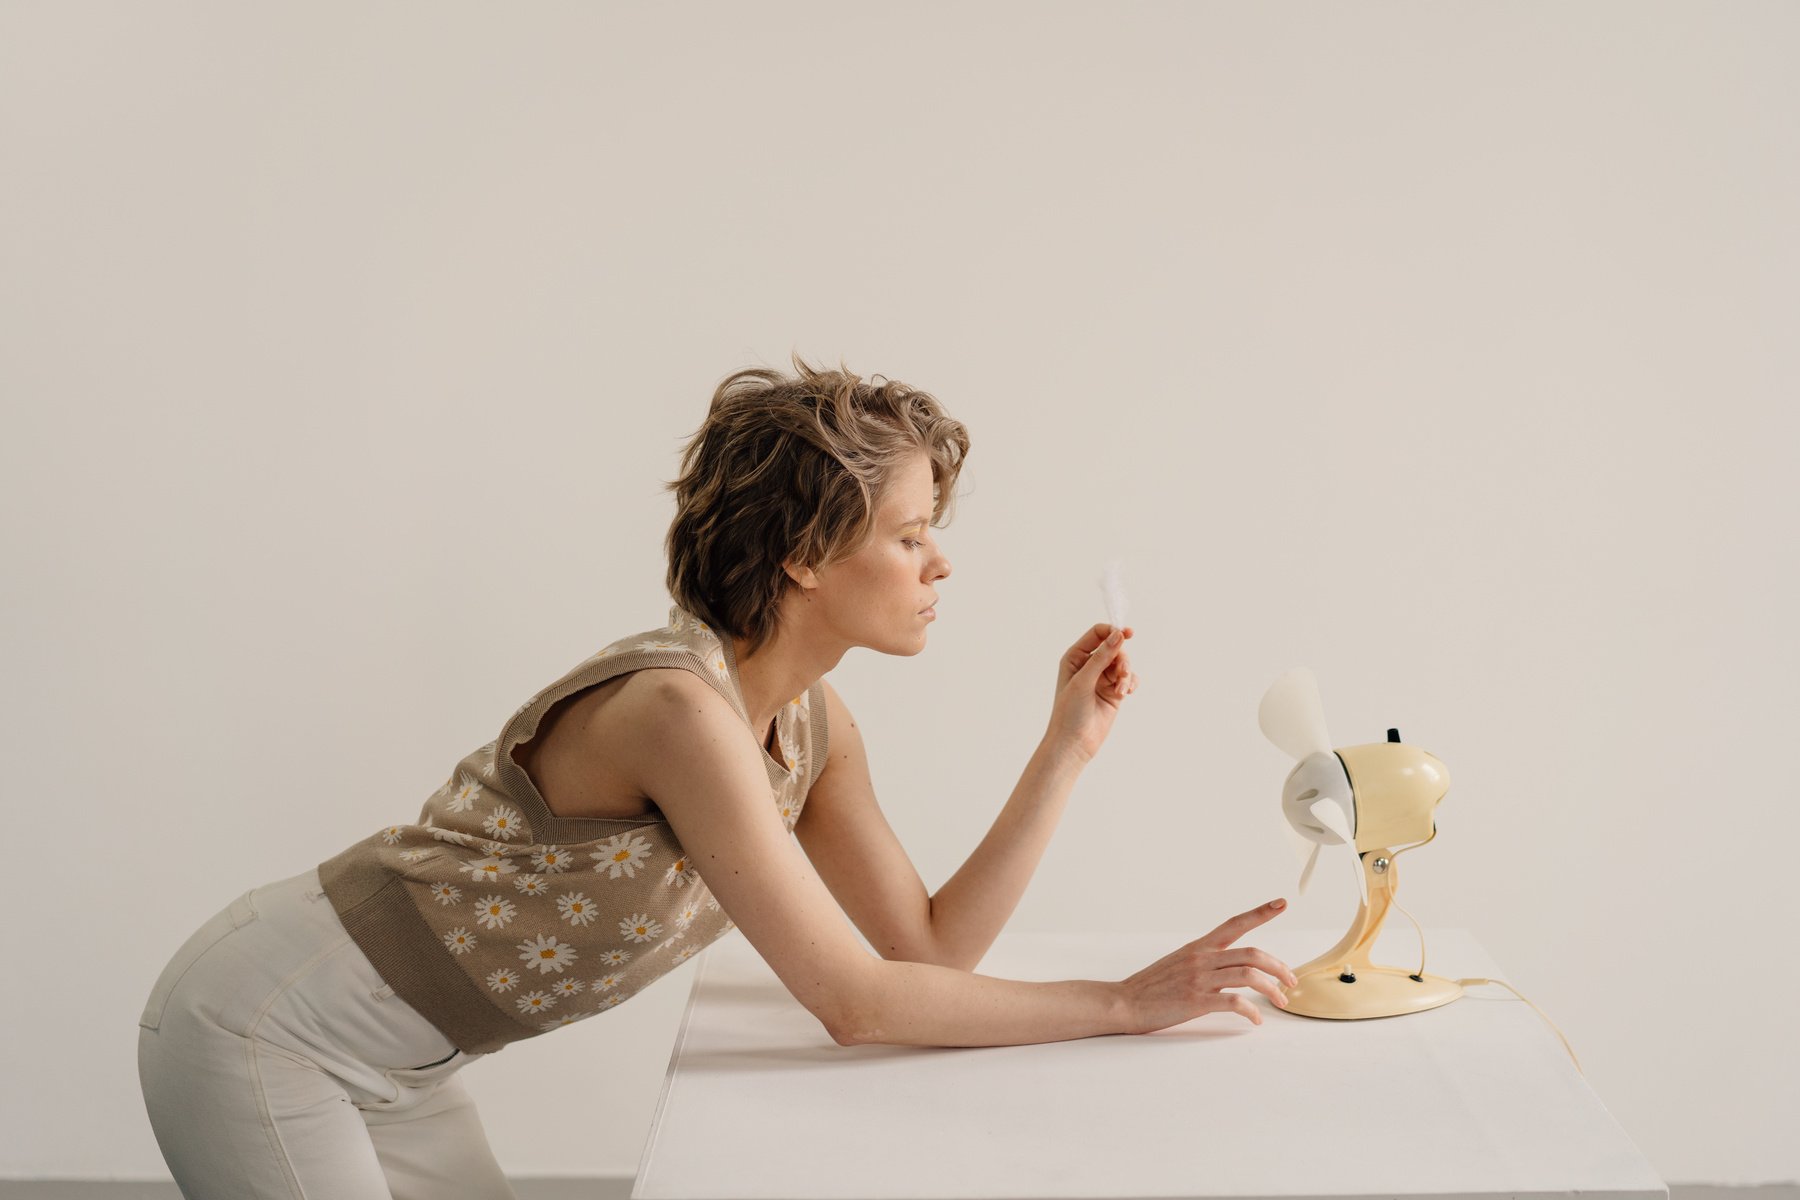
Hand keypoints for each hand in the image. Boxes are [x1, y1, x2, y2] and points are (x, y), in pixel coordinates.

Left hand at [1044, 623, 1136, 763]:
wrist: (1073, 743)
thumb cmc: (1069, 712)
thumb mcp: (1084, 681)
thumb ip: (1101, 657)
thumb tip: (1118, 635)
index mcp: (1075, 657)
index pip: (1098, 633)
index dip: (1113, 631)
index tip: (1128, 634)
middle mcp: (1088, 665)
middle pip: (1115, 648)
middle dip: (1122, 660)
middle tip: (1122, 675)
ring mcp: (1102, 678)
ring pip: (1123, 664)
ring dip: (1126, 675)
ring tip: (1122, 691)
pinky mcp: (1113, 692)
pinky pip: (1128, 679)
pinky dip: (1130, 683)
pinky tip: (1126, 693)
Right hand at [1114, 899, 1298, 1031]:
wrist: (1125, 1001)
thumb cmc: (1151, 986)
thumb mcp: (1179, 962)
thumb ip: (1204, 960)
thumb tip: (1228, 965)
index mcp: (1199, 947)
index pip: (1235, 923)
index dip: (1260, 912)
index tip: (1282, 903)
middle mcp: (1202, 958)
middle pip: (1252, 953)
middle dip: (1279, 966)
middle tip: (1290, 981)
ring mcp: (1199, 979)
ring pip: (1248, 975)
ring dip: (1271, 989)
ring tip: (1280, 1001)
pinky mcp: (1196, 1000)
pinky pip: (1234, 1002)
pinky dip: (1251, 1010)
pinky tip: (1256, 1019)